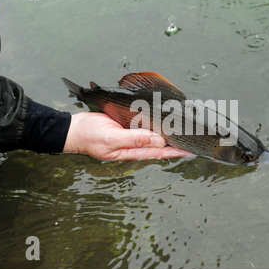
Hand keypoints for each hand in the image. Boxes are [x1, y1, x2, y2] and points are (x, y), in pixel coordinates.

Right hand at [63, 112, 192, 160]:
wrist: (74, 129)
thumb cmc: (90, 137)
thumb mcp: (112, 139)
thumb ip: (135, 139)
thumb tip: (159, 141)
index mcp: (134, 151)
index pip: (161, 152)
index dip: (177, 151)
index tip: (193, 149)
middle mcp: (136, 143)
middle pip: (161, 143)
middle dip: (176, 140)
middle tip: (193, 135)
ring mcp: (132, 134)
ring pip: (154, 132)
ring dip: (168, 130)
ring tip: (184, 126)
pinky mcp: (128, 124)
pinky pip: (145, 123)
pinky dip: (155, 120)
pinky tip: (164, 116)